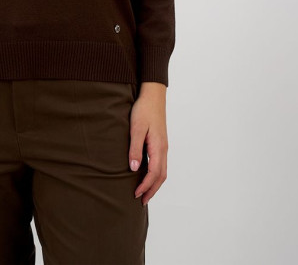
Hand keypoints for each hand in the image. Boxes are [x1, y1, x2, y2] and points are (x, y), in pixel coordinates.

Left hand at [128, 81, 167, 205]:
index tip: (136, 194)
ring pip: (162, 170)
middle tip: (142, 201)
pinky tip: (146, 174)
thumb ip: (135, 148)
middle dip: (152, 190)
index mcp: (158, 147)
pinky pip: (160, 163)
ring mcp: (163, 146)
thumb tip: (134, 169)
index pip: (154, 173)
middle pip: (161, 176)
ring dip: (154, 183)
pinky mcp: (160, 142)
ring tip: (145, 192)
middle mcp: (163, 149)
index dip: (145, 186)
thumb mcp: (136, 128)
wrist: (153, 95)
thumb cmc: (144, 110)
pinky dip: (155, 174)